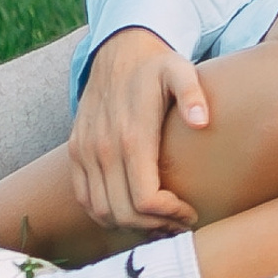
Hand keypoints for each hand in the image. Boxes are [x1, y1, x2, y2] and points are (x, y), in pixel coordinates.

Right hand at [67, 27, 202, 231]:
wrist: (117, 52)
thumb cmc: (156, 66)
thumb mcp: (180, 70)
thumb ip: (192, 93)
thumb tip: (202, 121)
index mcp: (131, 136)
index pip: (145, 198)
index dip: (169, 214)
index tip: (191, 213)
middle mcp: (102, 149)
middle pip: (123, 211)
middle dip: (154, 226)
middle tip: (180, 224)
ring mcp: (84, 153)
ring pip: (101, 211)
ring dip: (130, 225)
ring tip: (160, 222)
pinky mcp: (75, 153)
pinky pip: (84, 198)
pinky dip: (106, 213)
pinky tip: (133, 212)